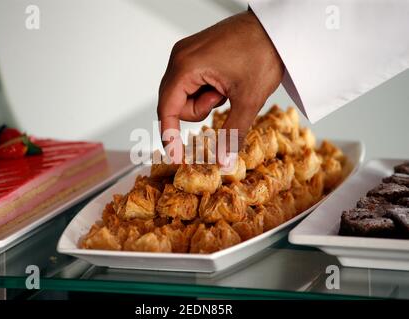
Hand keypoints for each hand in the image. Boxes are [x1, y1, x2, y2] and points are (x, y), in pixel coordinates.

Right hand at [157, 10, 283, 162]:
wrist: (278, 28)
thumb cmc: (264, 54)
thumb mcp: (248, 100)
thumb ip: (232, 134)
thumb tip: (223, 163)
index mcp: (186, 66)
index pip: (167, 110)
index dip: (170, 137)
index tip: (177, 158)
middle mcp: (180, 58)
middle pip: (175, 103)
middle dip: (199, 109)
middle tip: (223, 98)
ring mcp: (186, 54)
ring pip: (185, 94)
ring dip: (206, 99)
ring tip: (227, 86)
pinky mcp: (195, 53)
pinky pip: (192, 82)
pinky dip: (207, 89)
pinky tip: (225, 80)